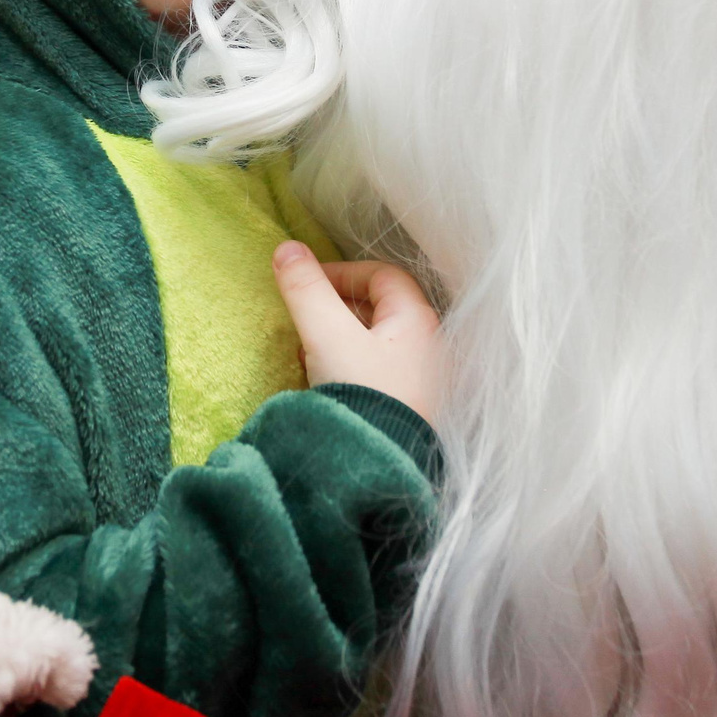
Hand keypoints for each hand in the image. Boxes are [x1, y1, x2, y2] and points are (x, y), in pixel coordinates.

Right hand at [272, 242, 442, 423]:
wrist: (381, 468)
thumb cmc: (362, 393)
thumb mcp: (326, 334)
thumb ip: (305, 289)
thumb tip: (286, 248)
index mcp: (417, 320)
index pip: (383, 275)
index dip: (343, 272)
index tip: (308, 283)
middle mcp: (429, 347)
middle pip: (380, 308)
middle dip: (337, 308)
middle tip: (305, 319)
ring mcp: (423, 381)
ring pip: (376, 342)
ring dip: (339, 339)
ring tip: (309, 353)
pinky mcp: (410, 408)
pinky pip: (378, 372)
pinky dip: (349, 366)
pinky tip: (326, 382)